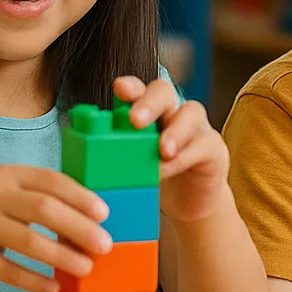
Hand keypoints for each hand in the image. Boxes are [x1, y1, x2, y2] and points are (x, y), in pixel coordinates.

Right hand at [0, 164, 110, 291]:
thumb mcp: (4, 191)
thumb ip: (39, 198)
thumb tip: (90, 221)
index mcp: (8, 174)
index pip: (52, 182)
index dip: (81, 198)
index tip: (104, 215)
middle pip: (44, 209)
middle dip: (79, 228)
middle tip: (104, 245)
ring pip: (28, 241)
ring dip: (62, 256)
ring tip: (86, 267)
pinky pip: (7, 270)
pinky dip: (34, 280)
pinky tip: (53, 287)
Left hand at [114, 76, 229, 223]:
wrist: (191, 204)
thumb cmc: (156, 180)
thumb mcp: (129, 167)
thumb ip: (110, 157)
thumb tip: (77, 159)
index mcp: (148, 113)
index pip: (138, 90)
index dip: (130, 87)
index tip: (118, 89)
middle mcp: (173, 112)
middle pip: (164, 91)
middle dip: (148, 103)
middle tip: (135, 121)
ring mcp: (197, 128)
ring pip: (191, 112)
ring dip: (175, 130)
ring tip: (162, 150)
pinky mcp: (214, 149)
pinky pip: (202, 145)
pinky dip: (184, 157)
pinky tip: (167, 170)